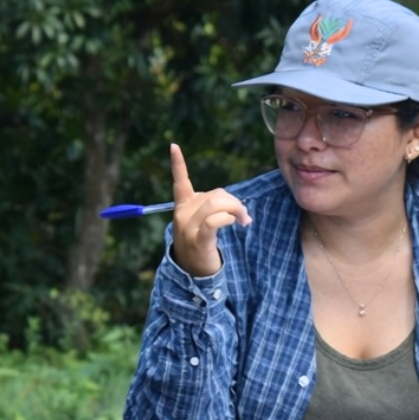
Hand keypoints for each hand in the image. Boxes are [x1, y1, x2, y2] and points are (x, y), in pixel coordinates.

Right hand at [168, 143, 250, 278]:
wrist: (194, 273)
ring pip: (216, 204)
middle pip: (214, 194)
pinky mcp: (198, 241)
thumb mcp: (200, 221)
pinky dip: (228, 219)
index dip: (177, 164)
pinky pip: (214, 221)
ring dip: (236, 210)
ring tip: (244, 221)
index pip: (180, 182)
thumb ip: (210, 206)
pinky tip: (236, 223)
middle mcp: (182, 214)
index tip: (173, 146)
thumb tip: (232, 203)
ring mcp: (188, 228)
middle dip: (234, 202)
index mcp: (182, 206)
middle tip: (244, 216)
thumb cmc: (200, 244)